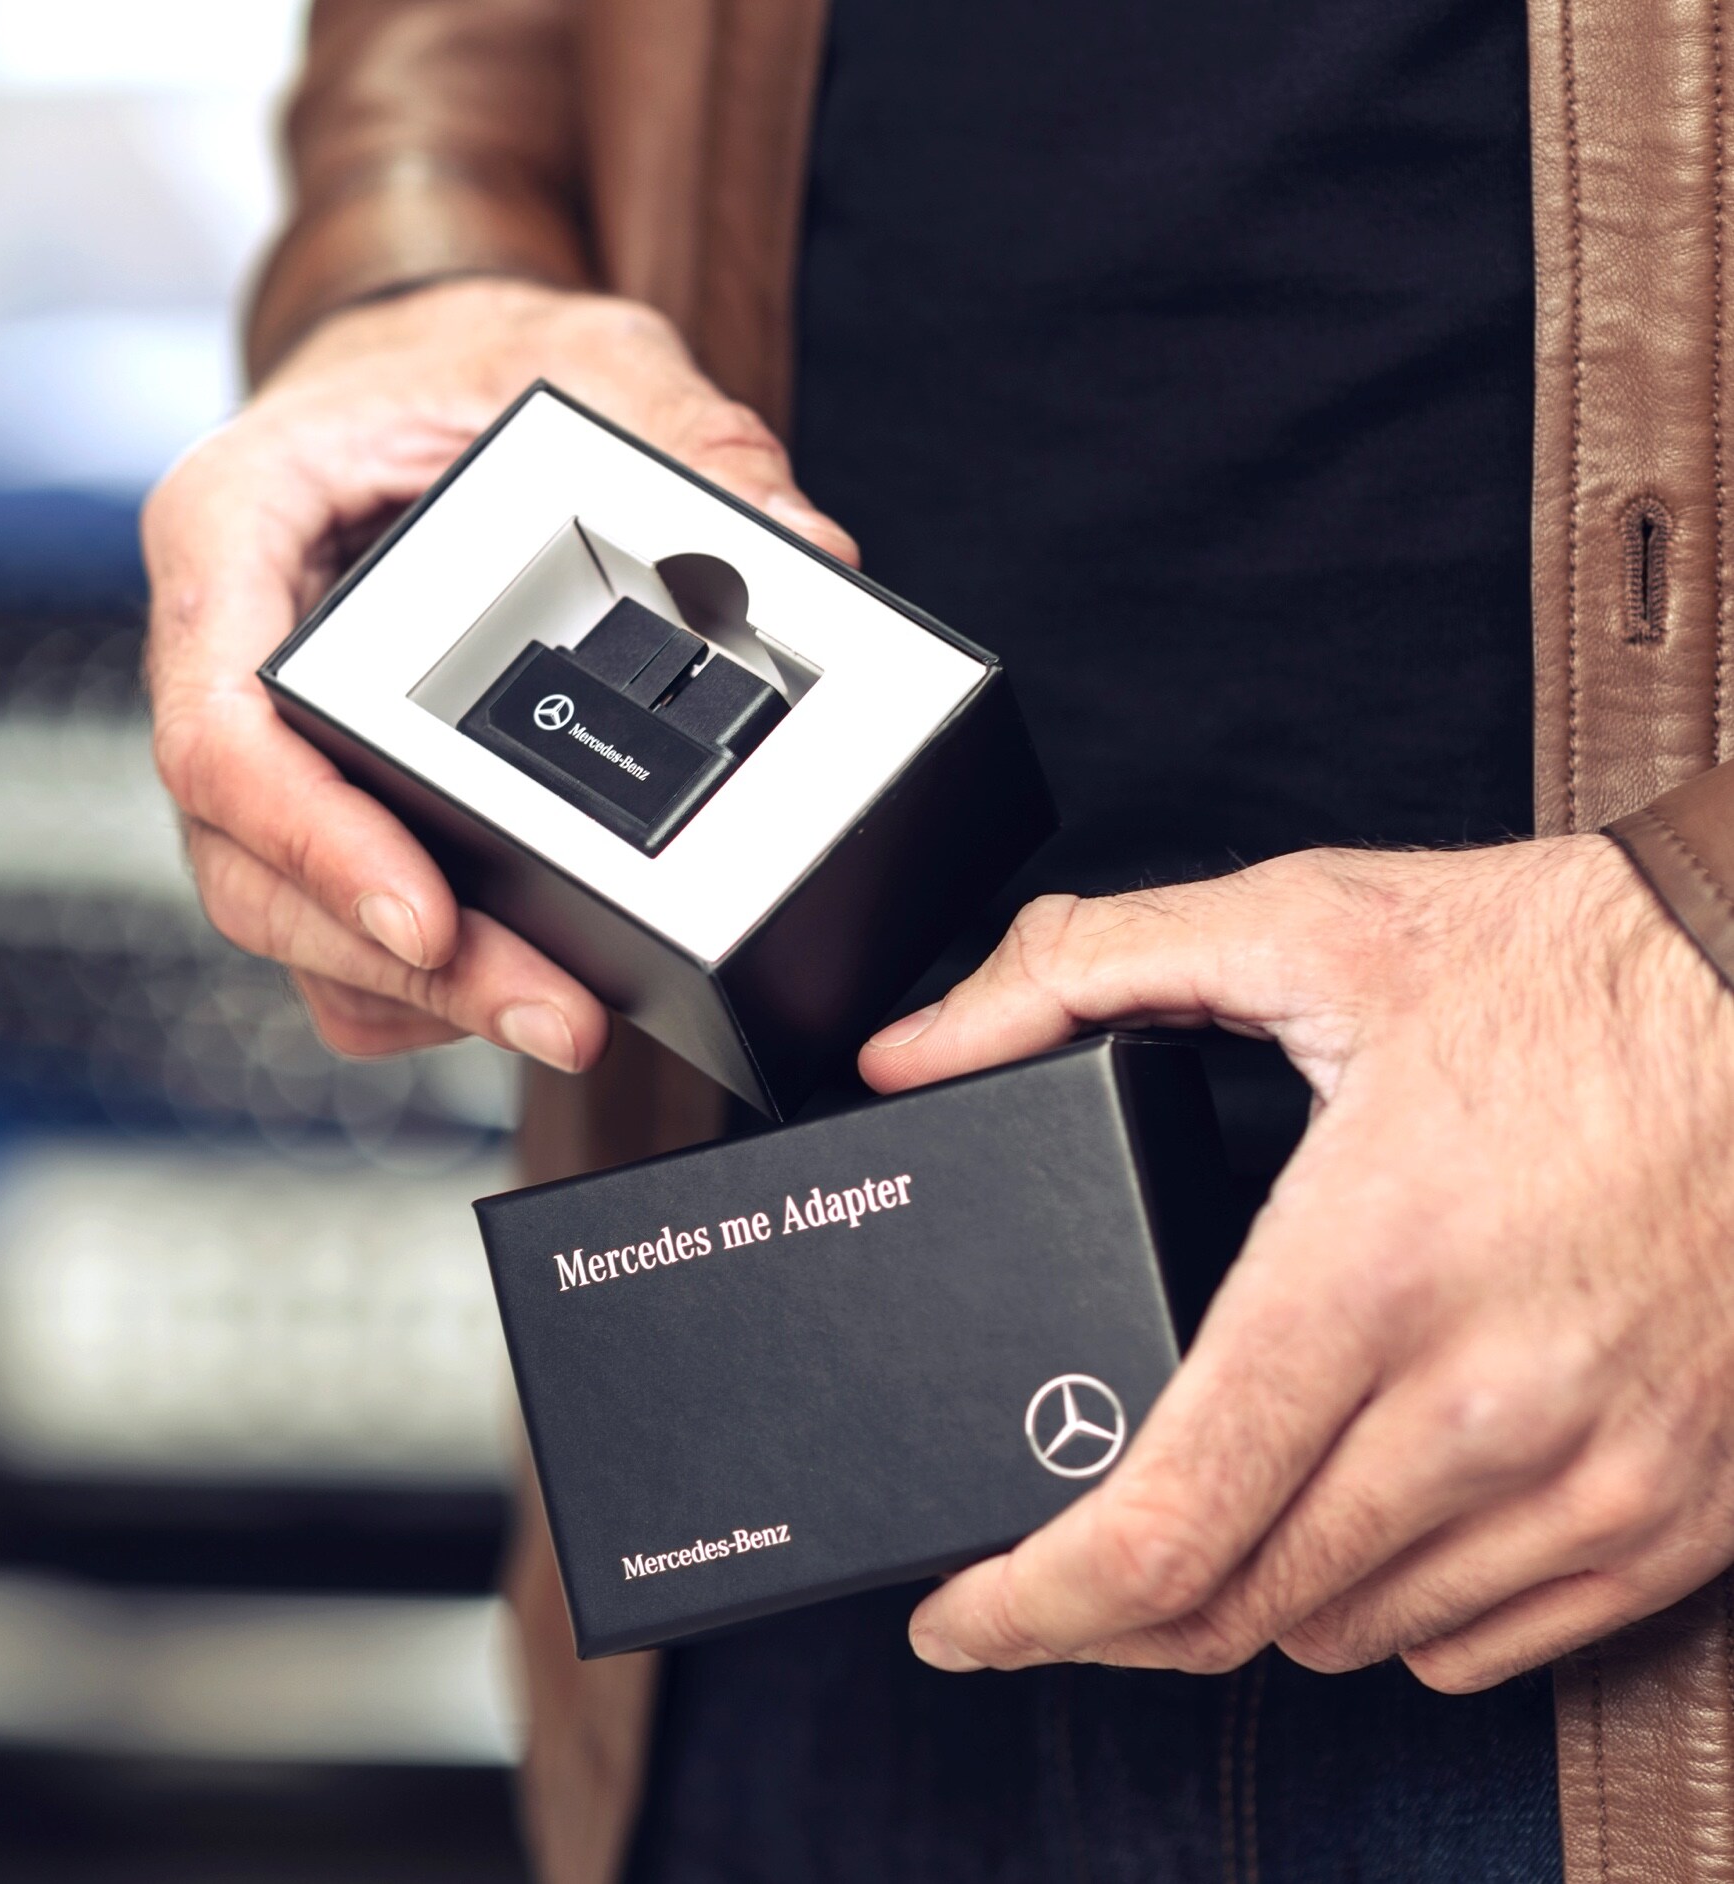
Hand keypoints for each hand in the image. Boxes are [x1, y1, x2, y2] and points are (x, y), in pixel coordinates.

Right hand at [144, 278, 855, 1062]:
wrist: (416, 385)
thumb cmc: (457, 365)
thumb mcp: (578, 357)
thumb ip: (681, 440)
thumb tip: (802, 548)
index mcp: (235, 536)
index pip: (225, 724)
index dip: (317, 841)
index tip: (428, 918)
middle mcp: (226, 658)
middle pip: (257, 862)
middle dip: (405, 961)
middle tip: (560, 1015)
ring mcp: (271, 749)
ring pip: (292, 919)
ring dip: (424, 996)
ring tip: (566, 1021)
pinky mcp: (326, 802)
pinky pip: (336, 931)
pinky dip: (419, 988)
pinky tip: (519, 994)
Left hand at [860, 836, 1733, 1691]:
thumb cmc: (1568, 964)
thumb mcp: (1302, 924)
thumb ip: (1075, 972)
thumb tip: (912, 1053)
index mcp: (1367, 1273)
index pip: (1164, 1525)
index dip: (1028, 1605)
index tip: (957, 1619)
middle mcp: (1486, 1409)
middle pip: (1239, 1609)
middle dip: (1105, 1612)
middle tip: (1046, 1566)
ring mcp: (1597, 1480)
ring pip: (1350, 1636)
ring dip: (1243, 1604)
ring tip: (1194, 1525)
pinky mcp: (1676, 1511)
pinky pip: (1487, 1646)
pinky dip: (1383, 1613)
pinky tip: (1349, 1527)